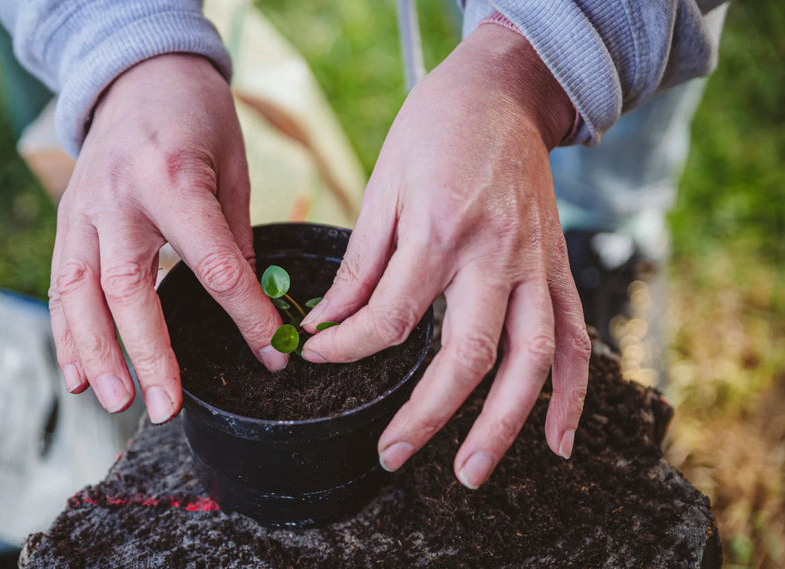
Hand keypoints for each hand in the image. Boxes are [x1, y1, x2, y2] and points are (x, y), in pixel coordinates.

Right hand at [49, 54, 287, 423]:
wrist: (139, 73)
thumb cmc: (197, 118)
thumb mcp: (234, 168)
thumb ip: (235, 238)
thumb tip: (252, 307)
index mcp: (174, 178)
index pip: (211, 263)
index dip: (245, 316)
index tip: (273, 354)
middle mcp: (121, 197)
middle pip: (128, 288)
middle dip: (148, 354)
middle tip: (166, 407)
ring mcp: (85, 209)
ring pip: (80, 293)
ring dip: (96, 354)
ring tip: (116, 402)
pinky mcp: (67, 220)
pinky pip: (60, 285)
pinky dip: (66, 334)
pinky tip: (79, 376)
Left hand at [299, 26, 590, 487]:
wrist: (503, 89)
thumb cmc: (434, 130)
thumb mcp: (382, 188)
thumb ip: (361, 266)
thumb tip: (327, 325)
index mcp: (437, 231)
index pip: (390, 318)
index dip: (348, 348)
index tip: (320, 358)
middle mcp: (493, 254)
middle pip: (465, 354)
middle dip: (426, 416)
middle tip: (392, 456)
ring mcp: (535, 264)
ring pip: (528, 360)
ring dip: (503, 425)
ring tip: (472, 471)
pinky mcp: (558, 267)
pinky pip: (572, 337)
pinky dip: (571, 393)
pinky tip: (557, 441)